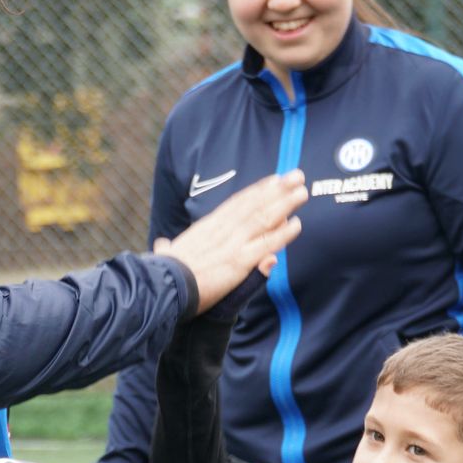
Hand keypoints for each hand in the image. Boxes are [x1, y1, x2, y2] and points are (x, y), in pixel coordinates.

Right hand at [162, 171, 306, 311]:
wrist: (162, 287)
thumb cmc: (161, 275)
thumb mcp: (165, 256)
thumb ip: (167, 249)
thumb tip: (162, 243)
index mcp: (206, 228)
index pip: (236, 204)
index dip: (257, 191)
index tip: (273, 180)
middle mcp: (222, 231)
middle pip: (254, 205)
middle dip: (277, 190)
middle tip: (296, 176)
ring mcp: (231, 244)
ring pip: (263, 219)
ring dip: (285, 204)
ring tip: (302, 192)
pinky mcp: (238, 261)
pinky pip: (265, 244)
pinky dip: (282, 234)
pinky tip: (296, 225)